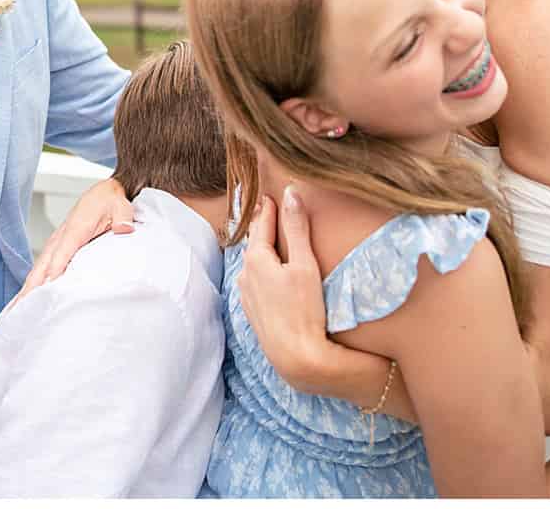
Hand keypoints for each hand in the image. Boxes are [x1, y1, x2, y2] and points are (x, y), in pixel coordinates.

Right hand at [19, 177, 132, 298]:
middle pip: (43, 264)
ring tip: (19, 307)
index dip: (53, 272)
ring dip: (29, 286)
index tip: (46, 291)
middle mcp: (61, 236)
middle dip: (32, 286)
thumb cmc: (111, 202)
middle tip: (23, 308)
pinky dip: (34, 280)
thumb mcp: (121, 208)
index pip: (61, 254)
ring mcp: (57, 241)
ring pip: (39, 267)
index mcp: (75, 228)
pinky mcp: (57, 246)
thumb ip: (123, 219)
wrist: (105, 193)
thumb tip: (124, 229)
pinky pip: (43, 265)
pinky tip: (28, 294)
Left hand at [238, 186, 336, 392]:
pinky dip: (262, 269)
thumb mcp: (304, 264)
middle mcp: (245, 275)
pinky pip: (255, 281)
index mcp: (256, 259)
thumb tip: (291, 194)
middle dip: (261, 226)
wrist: (296, 356)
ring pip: (253, 263)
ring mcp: (247, 295)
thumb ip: (297, 228)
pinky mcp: (254, 311)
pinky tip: (269, 274)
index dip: (269, 209)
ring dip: (260, 248)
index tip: (271, 196)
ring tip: (268, 238)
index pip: (262, 225)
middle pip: (254, 243)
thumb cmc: (304, 310)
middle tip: (266, 210)